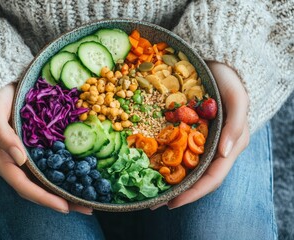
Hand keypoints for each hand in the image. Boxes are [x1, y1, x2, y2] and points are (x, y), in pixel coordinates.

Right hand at [0, 83, 91, 214]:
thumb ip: (4, 135)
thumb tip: (20, 159)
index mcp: (0, 159)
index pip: (23, 185)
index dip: (44, 198)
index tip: (65, 206)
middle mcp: (12, 163)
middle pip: (37, 188)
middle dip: (60, 200)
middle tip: (86, 207)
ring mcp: (22, 157)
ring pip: (44, 180)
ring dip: (64, 191)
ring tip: (87, 198)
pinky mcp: (32, 149)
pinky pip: (47, 167)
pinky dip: (62, 174)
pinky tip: (78, 177)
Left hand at [152, 62, 249, 209]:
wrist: (218, 62)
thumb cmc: (231, 81)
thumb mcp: (238, 100)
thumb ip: (235, 126)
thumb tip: (224, 153)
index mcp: (228, 146)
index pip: (212, 177)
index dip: (194, 192)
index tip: (173, 202)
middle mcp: (212, 147)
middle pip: (195, 177)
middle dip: (176, 192)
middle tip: (153, 202)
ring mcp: (199, 139)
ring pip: (184, 166)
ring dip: (168, 179)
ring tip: (148, 189)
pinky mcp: (187, 128)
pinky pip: (175, 147)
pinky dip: (164, 158)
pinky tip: (148, 162)